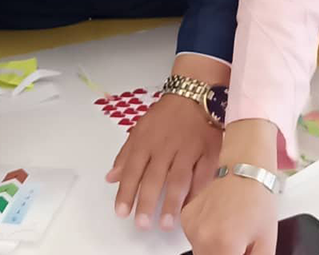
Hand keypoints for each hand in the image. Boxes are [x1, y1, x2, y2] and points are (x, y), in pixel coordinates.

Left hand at [106, 91, 220, 228]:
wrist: (194, 95)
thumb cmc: (165, 115)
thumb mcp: (139, 129)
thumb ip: (125, 155)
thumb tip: (110, 177)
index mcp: (145, 142)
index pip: (132, 170)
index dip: (126, 193)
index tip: (122, 212)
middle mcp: (165, 147)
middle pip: (154, 177)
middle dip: (147, 202)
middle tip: (142, 224)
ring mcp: (188, 150)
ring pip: (178, 178)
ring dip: (172, 203)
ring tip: (165, 223)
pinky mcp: (208, 151)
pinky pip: (202, 175)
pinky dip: (197, 192)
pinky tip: (190, 208)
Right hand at [181, 119, 278, 254]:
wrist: (244, 167)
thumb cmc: (258, 199)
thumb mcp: (266, 242)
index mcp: (223, 246)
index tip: (241, 250)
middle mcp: (201, 237)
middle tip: (240, 244)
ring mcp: (190, 227)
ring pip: (202, 253)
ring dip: (215, 250)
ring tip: (232, 231)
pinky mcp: (185, 217)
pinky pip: (195, 239)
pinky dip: (207, 237)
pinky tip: (221, 222)